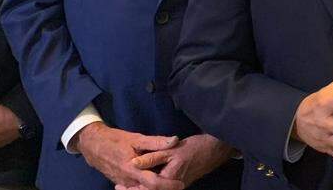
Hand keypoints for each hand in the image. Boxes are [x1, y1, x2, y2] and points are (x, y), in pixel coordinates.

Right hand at [74, 122, 183, 189]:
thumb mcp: (136, 138)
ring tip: (168, 182)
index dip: (169, 185)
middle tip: (177, 184)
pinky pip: (135, 188)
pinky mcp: (120, 183)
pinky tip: (153, 180)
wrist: (93, 145)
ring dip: (154, 188)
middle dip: (163, 189)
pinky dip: (145, 187)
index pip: (154, 183)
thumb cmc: (115, 140)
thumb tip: (175, 140)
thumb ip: (156, 142)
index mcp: (133, 169)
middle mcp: (128, 181)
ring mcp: (123, 183)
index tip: (181, 183)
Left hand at [119, 134, 233, 188]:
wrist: (213, 150)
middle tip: (119, 186)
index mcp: (168, 179)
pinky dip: (148, 186)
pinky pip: (160, 189)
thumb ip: (152, 156)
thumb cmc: (193, 148)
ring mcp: (175, 186)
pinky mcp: (177, 184)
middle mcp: (172, 186)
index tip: (119, 186)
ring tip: (125, 185)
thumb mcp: (171, 150)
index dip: (131, 189)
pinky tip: (139, 181)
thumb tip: (134, 163)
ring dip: (141, 188)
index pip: (147, 189)